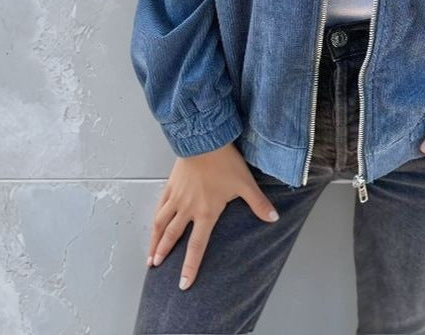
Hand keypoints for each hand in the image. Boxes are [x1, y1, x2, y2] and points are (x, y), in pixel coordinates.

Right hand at [147, 141, 279, 289]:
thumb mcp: (245, 184)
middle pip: (172, 237)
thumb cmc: (225, 162)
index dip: (189, 267)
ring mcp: (177, 197)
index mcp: (206, 213)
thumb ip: (258, 204)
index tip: (183, 283)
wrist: (205, 140)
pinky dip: (155, 217)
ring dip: (154, 240)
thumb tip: (274, 218)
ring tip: (150, 255)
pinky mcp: (171, 184)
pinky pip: (160, 205)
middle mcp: (187, 209)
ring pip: (161, 223)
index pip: (196, 246)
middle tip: (155, 269)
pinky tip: (153, 223)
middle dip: (164, 255)